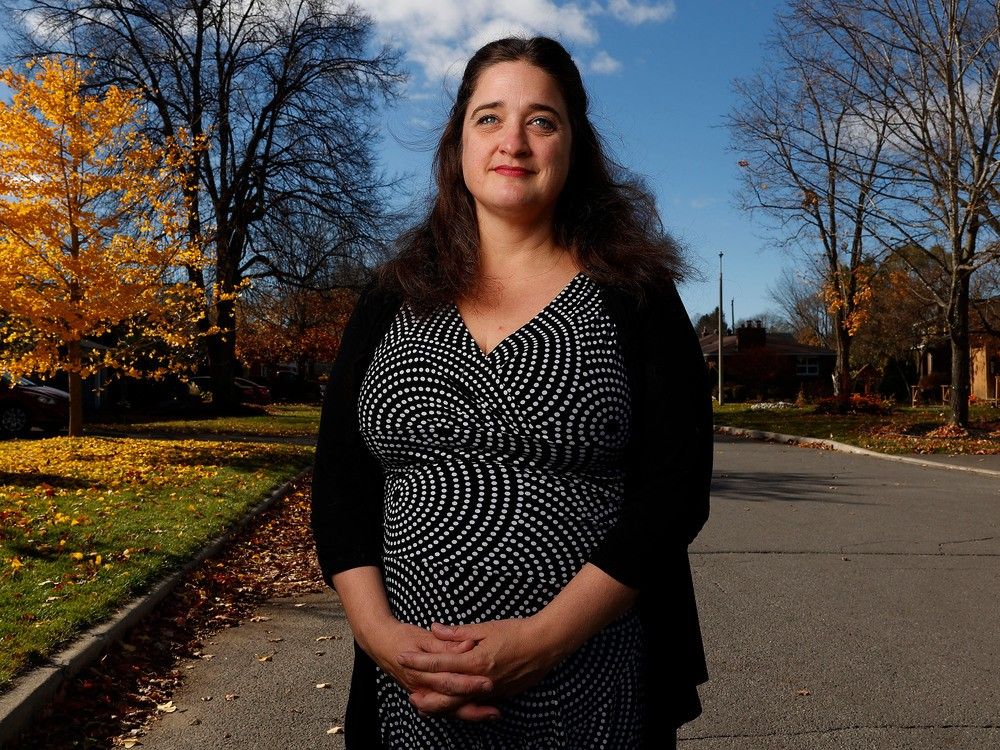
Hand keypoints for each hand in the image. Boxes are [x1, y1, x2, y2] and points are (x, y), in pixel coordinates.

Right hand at [361, 618, 498, 720]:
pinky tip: (478, 712)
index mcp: (421, 670)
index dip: (469, 682)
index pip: (449, 680)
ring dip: (471, 713)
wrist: (379, 643)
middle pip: (451, 700)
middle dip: (475, 703)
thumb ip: (445, 643)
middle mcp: (421, 687)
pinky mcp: (424, 696)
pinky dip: (461, 712)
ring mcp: (422, 694)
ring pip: (448, 710)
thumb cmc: (402, 636)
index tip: (489, 681)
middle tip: (497, 703)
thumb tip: (466, 645)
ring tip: (494, 713)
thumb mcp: (422, 636)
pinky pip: (444, 710)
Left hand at [399, 618, 563, 716]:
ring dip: (440, 706)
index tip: (402, 657)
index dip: (419, 661)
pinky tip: (453, 704)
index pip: (440, 662)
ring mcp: (492, 690)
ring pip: (460, 704)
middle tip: (409, 696)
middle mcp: (481, 680)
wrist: (546, 644)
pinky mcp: (502, 695)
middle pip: (446, 693)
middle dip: (425, 694)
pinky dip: (461, 705)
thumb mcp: (487, 627)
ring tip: (426, 705)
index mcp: (476, 660)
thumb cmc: (517, 631)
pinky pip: (476, 704)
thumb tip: (435, 628)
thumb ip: (459, 632)